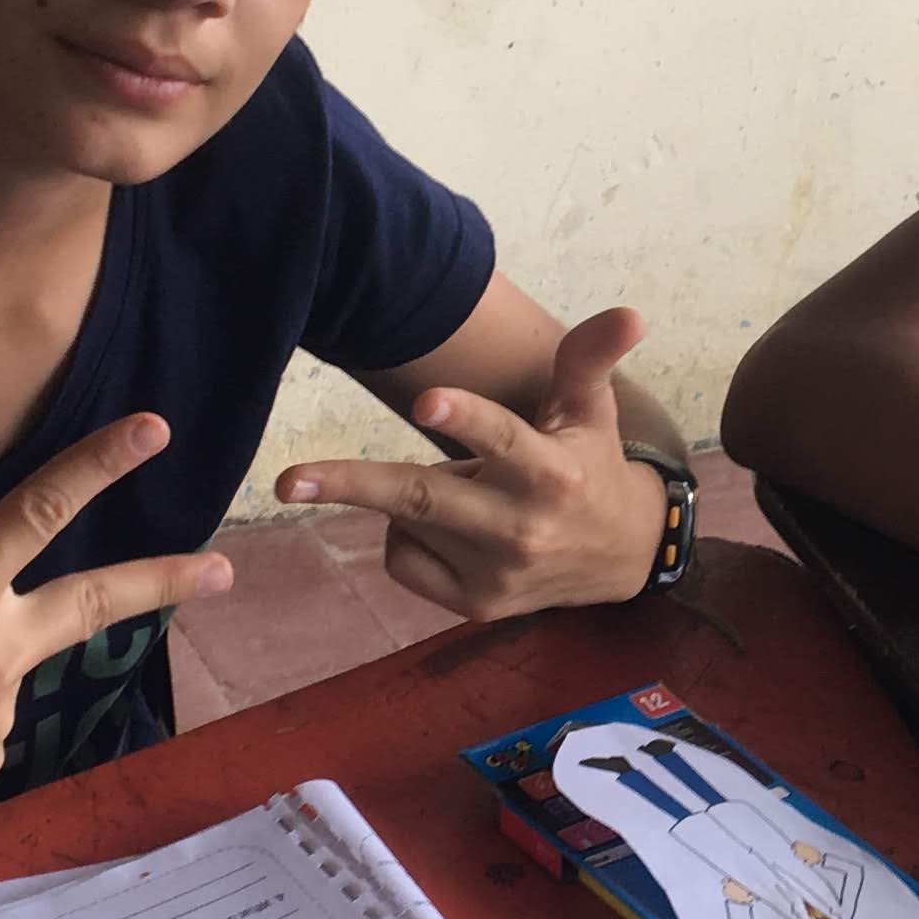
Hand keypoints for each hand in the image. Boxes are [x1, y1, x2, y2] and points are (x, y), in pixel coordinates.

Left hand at [275, 306, 668, 617]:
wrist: (621, 559)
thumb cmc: (591, 466)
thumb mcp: (591, 411)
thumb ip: (590, 358)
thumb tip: (631, 313)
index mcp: (552, 471)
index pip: (504, 440)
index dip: (465, 419)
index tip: (426, 401)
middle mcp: (522, 526)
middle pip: (422, 497)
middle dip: (352, 484)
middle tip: (286, 483)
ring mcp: (495, 572)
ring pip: (405, 521)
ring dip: (407, 496)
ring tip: (462, 489)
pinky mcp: (475, 605)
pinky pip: (403, 560)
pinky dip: (407, 537)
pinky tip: (450, 529)